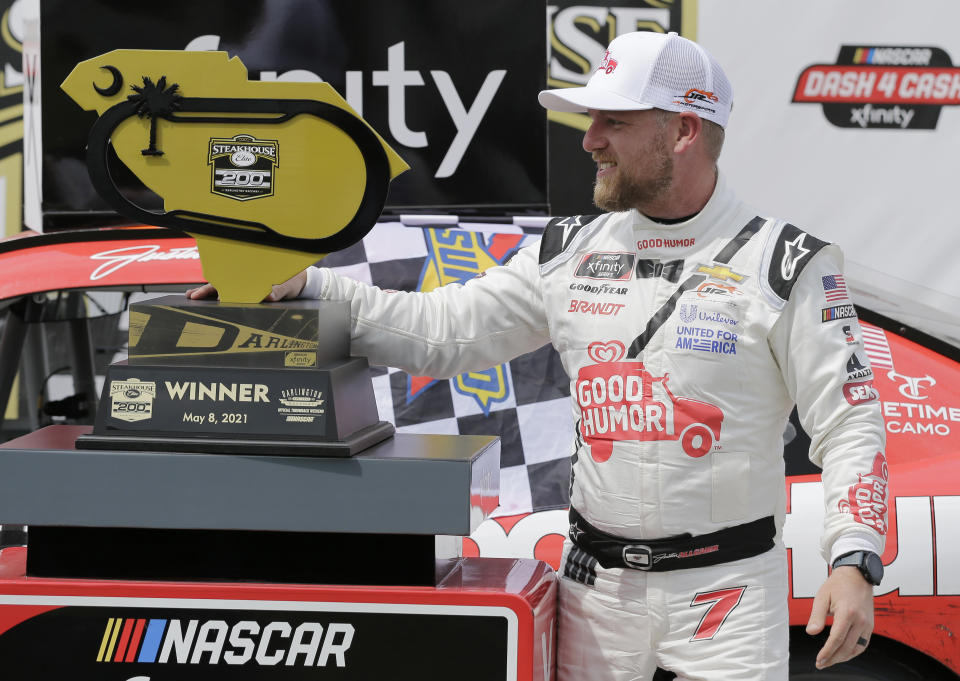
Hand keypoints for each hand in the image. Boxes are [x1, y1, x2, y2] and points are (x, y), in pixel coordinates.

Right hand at [185, 269, 308, 301]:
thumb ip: (279, 290)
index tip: (209, 296)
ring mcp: (245, 283)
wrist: (301, 280)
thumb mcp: (288, 284)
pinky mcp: (248, 289)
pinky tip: (208, 300)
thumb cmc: (294, 279)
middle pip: (221, 283)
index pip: (231, 282)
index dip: (218, 289)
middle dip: (205, 289)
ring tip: (192, 296)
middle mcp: (246, 278)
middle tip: (192, 296)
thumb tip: (269, 295)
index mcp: (253, 275)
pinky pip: (230, 292)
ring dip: (207, 291)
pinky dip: (217, 295)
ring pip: (222, 286)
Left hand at [806, 565, 874, 668]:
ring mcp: (867, 624)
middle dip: (833, 658)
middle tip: (821, 664)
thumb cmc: (837, 585)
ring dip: (843, 658)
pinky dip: (853, 652)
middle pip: (846, 647)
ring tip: (830, 661)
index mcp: (847, 612)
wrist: (857, 576)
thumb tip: (811, 632)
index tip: (819, 660)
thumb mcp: (822, 597)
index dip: (827, 652)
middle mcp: (860, 620)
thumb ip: (817, 616)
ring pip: (856, 648)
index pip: (836, 638)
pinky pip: (863, 644)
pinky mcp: (870, 626)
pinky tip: (842, 654)